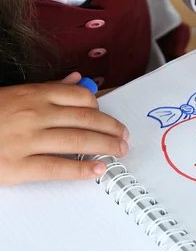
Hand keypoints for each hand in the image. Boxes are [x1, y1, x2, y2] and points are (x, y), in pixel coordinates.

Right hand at [0, 75, 128, 185]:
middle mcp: (35, 114)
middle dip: (112, 129)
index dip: (100, 108)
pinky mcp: (19, 166)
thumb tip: (78, 79)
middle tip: (125, 138)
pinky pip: (58, 167)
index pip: (80, 97)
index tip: (109, 118)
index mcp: (34, 94)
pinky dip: (82, 169)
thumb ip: (49, 88)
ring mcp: (27, 140)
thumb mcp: (16, 93)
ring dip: (106, 147)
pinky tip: (98, 170)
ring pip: (78, 141)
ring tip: (119, 152)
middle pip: (86, 119)